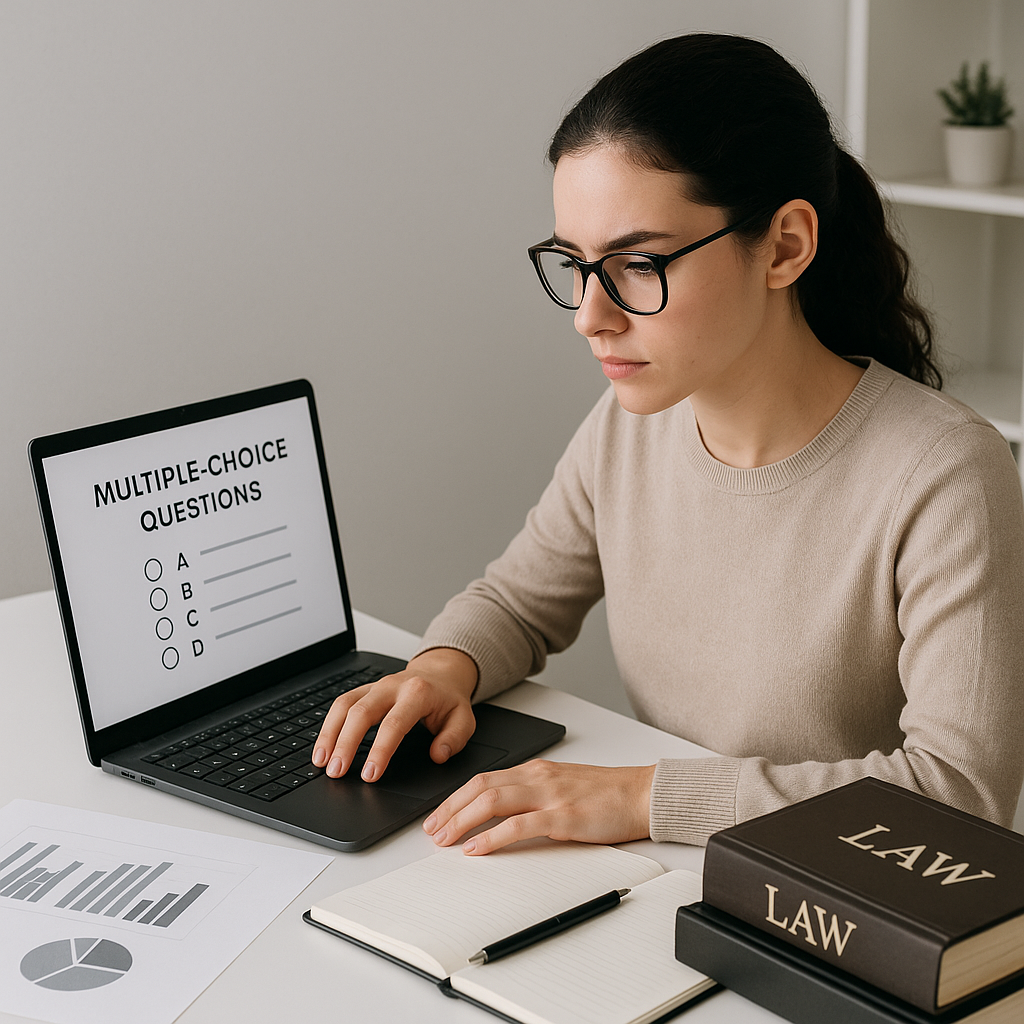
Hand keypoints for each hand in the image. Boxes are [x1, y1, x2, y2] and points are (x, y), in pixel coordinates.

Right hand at [311, 647, 477, 781]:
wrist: (440, 674)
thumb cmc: (448, 700)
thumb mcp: (464, 719)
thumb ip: (454, 739)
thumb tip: (438, 755)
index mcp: (418, 693)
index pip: (394, 723)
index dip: (380, 750)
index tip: (370, 774)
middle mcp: (392, 686)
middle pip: (361, 712)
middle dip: (345, 743)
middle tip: (336, 771)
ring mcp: (376, 685)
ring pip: (345, 705)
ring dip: (329, 733)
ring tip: (321, 761)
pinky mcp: (364, 689)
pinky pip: (341, 703)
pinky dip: (328, 725)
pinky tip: (322, 746)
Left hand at [422, 759, 655, 853]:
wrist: (641, 794)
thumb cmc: (606, 794)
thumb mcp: (562, 786)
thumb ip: (533, 793)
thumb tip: (501, 813)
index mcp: (536, 770)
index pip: (484, 779)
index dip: (455, 798)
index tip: (438, 816)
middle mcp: (538, 777)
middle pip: (480, 787)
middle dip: (449, 809)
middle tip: (431, 830)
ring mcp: (549, 795)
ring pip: (492, 801)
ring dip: (462, 821)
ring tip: (445, 839)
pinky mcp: (563, 817)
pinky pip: (518, 825)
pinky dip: (492, 837)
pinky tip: (477, 848)